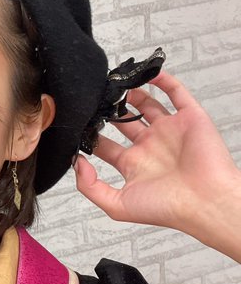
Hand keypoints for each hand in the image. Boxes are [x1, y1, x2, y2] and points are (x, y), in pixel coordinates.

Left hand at [74, 71, 240, 259]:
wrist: (206, 203)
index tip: (77, 123)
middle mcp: (150, 146)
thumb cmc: (167, 209)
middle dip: (108, 110)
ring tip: (115, 84)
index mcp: (133, 165)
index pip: (104, 145)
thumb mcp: (117, 205)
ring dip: (131, 94)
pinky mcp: (189, 119)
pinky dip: (164, 81)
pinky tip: (147, 75)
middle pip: (123, 122)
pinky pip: (177, 94)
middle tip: (94, 98)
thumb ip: (90, 187)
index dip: (90, 134)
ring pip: (147, 105)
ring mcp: (169, 131)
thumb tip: (77, 162)